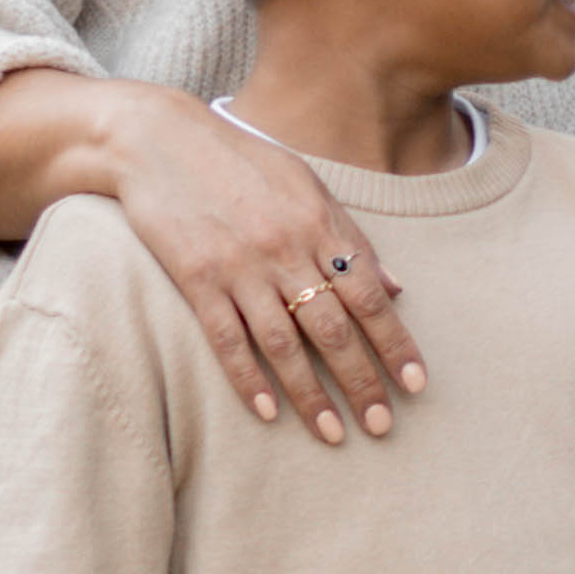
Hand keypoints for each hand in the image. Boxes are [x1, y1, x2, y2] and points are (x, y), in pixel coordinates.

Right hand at [102, 86, 426, 442]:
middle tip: (382, 425)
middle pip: (333, 327)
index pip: (369, 295)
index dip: (395, 342)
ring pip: (284, 344)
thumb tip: (395, 286)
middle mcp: (285, 248)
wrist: (159, 139)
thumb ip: (349, 236)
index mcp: (318, 222)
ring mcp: (239, 266)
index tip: (415, 384)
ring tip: (333, 433)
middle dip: (362, 380)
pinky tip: (268, 412)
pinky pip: (227, 339)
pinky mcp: (196, 278)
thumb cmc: (239, 161)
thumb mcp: (305, 184)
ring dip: (311, 394)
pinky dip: (248, 379)